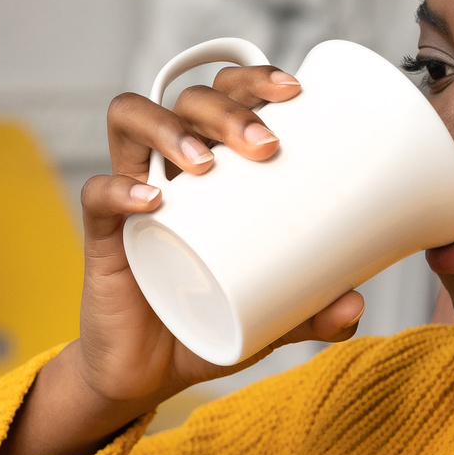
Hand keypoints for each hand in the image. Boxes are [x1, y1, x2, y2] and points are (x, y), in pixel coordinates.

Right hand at [77, 65, 366, 414]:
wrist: (145, 377)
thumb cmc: (203, 324)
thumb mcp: (269, 318)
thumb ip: (311, 312)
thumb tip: (356, 303)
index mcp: (214, 171)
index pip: (226, 94)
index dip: (255, 77)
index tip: (296, 92)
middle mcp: (170, 170)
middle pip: (188, 99)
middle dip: (227, 108)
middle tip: (264, 146)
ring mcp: (131, 195)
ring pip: (132, 122)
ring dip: (170, 130)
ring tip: (205, 165)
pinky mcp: (102, 235)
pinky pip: (97, 195)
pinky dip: (120, 189)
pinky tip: (153, 200)